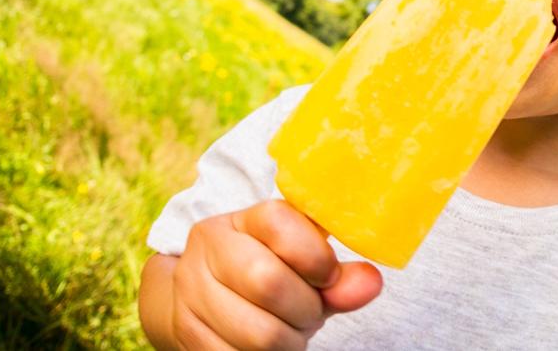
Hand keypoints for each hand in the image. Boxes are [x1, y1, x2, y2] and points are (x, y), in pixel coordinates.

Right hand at [168, 200, 381, 348]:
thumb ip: (338, 275)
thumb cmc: (270, 272)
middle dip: (306, 307)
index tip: (329, 275)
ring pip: (257, 332)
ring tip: (292, 331)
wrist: (205, 296)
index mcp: (242, 219)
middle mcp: (208, 249)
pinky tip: (270, 346)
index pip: (280, 223)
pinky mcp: (186, 333)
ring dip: (290, 341)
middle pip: (268, 281)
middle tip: (312, 312)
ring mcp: (191, 292)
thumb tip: (371, 284)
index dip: (316, 256)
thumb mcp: (305, 264)